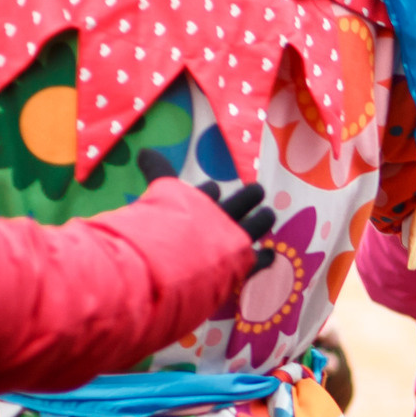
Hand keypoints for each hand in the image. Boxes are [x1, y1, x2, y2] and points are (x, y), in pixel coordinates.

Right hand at [139, 149, 273, 272]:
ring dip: (263, 219)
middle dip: (249, 195)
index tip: (213, 189)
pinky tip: (271, 253)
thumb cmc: (155, 231)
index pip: (208, 192)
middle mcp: (218, 216)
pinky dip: (266, 256)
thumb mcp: (156, 195)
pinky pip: (260, 260)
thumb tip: (144, 150)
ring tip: (269, 214)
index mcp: (198, 201)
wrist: (166, 266)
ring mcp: (233, 240)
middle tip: (258, 190)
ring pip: (257, 225)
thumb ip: (156, 170)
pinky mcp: (243, 264)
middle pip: (241, 202)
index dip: (210, 192)